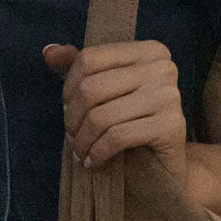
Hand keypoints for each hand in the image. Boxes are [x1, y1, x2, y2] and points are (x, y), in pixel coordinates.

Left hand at [43, 40, 188, 190]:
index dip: (68, 88)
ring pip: (101, 116)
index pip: (88, 59)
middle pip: (91, 88)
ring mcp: (170, 95)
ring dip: (82, 141)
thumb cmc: (130, 125)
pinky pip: (117, 137)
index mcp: (148, 51)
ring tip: (80, 152)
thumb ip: (78, 69)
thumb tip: (49, 52)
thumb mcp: (103, 94)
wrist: (163, 169)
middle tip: (72, 138)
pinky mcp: (171, 126)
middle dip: (73, 119)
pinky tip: (94, 162)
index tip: (69, 111)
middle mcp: (162, 68)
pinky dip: (98, 153)